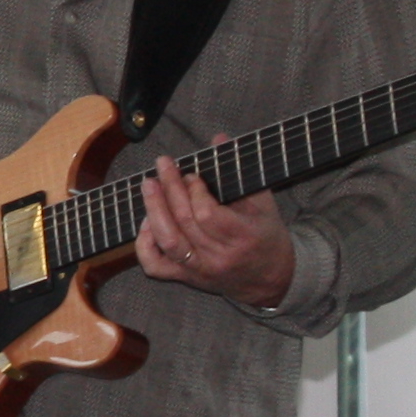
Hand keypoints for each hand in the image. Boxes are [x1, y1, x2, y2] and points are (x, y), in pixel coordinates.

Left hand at [133, 156, 294, 307]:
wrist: (271, 278)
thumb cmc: (265, 234)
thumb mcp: (263, 203)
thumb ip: (240, 170)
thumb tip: (219, 138)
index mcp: (242, 237)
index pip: (207, 215)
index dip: (194, 192)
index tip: (191, 174)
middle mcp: (218, 257)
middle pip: (184, 223)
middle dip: (170, 189)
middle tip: (163, 165)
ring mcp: (199, 270)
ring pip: (168, 242)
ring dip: (153, 210)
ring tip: (149, 185)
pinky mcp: (186, 278)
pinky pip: (155, 266)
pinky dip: (144, 244)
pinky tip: (146, 222)